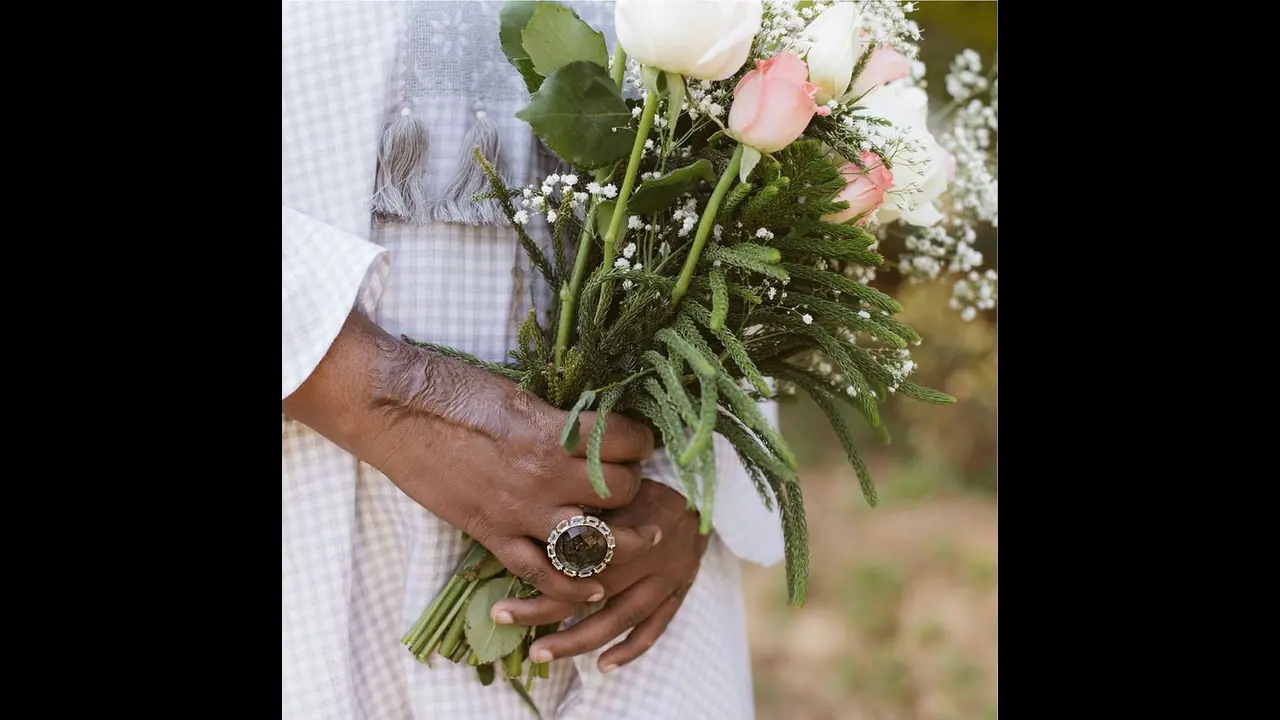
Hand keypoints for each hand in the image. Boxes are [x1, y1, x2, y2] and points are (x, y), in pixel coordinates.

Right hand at [283, 311, 659, 602]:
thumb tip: (593, 428)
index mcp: (554, 433)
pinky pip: (542, 575)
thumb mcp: (520, 393)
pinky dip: (572, 586)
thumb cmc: (453, 389)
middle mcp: (545, 478)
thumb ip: (559, 419)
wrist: (393, 410)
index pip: (627, 442)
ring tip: (645, 537)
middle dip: (634, 484)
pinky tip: (594, 587)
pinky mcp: (492, 535)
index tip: (638, 438)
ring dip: (625, 541)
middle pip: (621, 492)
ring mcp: (518, 513)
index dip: (640, 439)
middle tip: (630, 476)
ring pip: (594, 542)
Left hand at [490, 480, 708, 672]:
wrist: (706, 491)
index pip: (576, 559)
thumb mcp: (616, 483)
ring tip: (542, 653)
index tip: (500, 594)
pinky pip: (655, 627)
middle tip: (503, 619)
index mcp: (626, 528)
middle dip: (544, 612)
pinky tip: (603, 665)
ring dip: (578, 640)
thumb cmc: (649, 483)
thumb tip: (534, 512)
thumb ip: (585, 502)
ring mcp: (665, 579)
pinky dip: (630, 649)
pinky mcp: (678, 592)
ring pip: (618, 619)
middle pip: (589, 594)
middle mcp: (644, 558)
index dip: (538, 579)